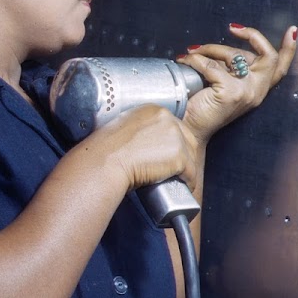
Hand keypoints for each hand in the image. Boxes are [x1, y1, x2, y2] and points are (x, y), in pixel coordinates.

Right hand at [79, 104, 201, 191]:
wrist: (105, 162)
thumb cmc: (107, 150)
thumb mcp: (123, 127)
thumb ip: (138, 128)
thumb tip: (144, 141)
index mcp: (153, 110)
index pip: (175, 126)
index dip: (174, 142)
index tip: (169, 154)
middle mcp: (167, 119)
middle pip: (188, 138)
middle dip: (184, 155)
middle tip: (175, 169)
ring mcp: (175, 137)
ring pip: (191, 155)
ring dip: (186, 169)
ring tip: (178, 179)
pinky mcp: (179, 156)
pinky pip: (191, 172)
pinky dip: (188, 182)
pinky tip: (183, 187)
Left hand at [177, 23, 297, 143]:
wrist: (189, 130)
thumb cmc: (203, 105)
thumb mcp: (225, 82)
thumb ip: (232, 67)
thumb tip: (223, 47)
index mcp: (258, 89)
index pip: (281, 68)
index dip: (290, 48)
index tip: (293, 30)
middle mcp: (257, 91)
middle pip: (268, 56)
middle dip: (251, 36)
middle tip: (233, 28)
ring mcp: (245, 92)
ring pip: (235, 54)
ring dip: (211, 47)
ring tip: (194, 52)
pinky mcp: (229, 93)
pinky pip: (211, 65)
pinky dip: (195, 59)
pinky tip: (186, 61)